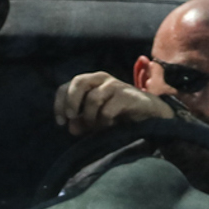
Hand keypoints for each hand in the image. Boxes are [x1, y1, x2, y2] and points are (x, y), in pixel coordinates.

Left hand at [53, 72, 170, 136]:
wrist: (149, 114)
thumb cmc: (119, 113)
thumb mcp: (96, 119)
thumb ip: (82, 122)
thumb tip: (71, 128)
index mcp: (90, 82)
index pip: (66, 86)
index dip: (59, 103)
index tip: (61, 122)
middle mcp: (101, 79)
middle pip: (78, 82)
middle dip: (72, 102)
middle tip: (73, 117)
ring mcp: (114, 85)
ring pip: (92, 98)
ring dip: (91, 117)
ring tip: (98, 126)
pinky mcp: (127, 95)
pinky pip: (107, 110)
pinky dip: (105, 122)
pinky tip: (111, 125)